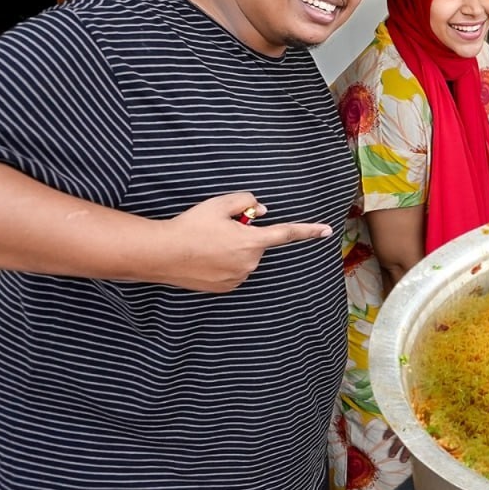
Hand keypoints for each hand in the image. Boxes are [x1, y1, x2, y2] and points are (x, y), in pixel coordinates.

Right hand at [157, 192, 332, 292]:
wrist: (162, 254)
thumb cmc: (190, 226)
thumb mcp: (219, 204)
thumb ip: (246, 202)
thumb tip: (262, 211)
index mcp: (252, 241)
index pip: (286, 233)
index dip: (308, 231)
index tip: (326, 230)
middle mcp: (250, 262)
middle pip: (257, 244)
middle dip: (244, 235)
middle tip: (217, 230)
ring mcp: (238, 277)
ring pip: (245, 258)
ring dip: (233, 250)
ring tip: (206, 245)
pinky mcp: (226, 287)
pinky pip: (233, 271)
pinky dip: (223, 264)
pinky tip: (205, 259)